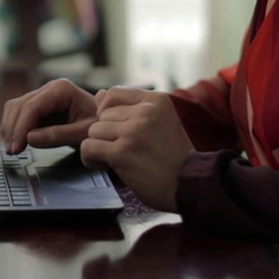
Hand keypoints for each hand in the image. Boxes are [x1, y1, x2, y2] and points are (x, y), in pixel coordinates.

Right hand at [0, 78, 98, 153]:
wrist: (108, 123)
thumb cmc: (100, 125)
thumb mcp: (83, 133)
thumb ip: (58, 135)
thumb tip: (30, 138)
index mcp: (61, 89)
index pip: (32, 106)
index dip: (20, 127)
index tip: (17, 147)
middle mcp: (49, 88)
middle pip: (19, 105)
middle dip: (12, 129)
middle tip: (12, 151)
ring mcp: (43, 96)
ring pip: (15, 108)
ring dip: (10, 128)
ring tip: (12, 149)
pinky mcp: (39, 106)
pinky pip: (19, 114)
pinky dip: (14, 127)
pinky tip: (15, 142)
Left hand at [81, 92, 193, 211]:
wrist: (189, 185)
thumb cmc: (173, 156)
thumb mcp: (160, 121)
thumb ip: (130, 106)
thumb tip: (98, 94)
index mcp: (156, 100)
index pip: (114, 93)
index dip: (107, 111)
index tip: (116, 128)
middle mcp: (144, 112)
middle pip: (102, 115)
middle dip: (106, 133)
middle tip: (121, 149)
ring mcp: (133, 132)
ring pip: (93, 130)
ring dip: (99, 146)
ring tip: (115, 158)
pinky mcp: (122, 153)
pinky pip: (89, 147)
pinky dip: (91, 158)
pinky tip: (104, 165)